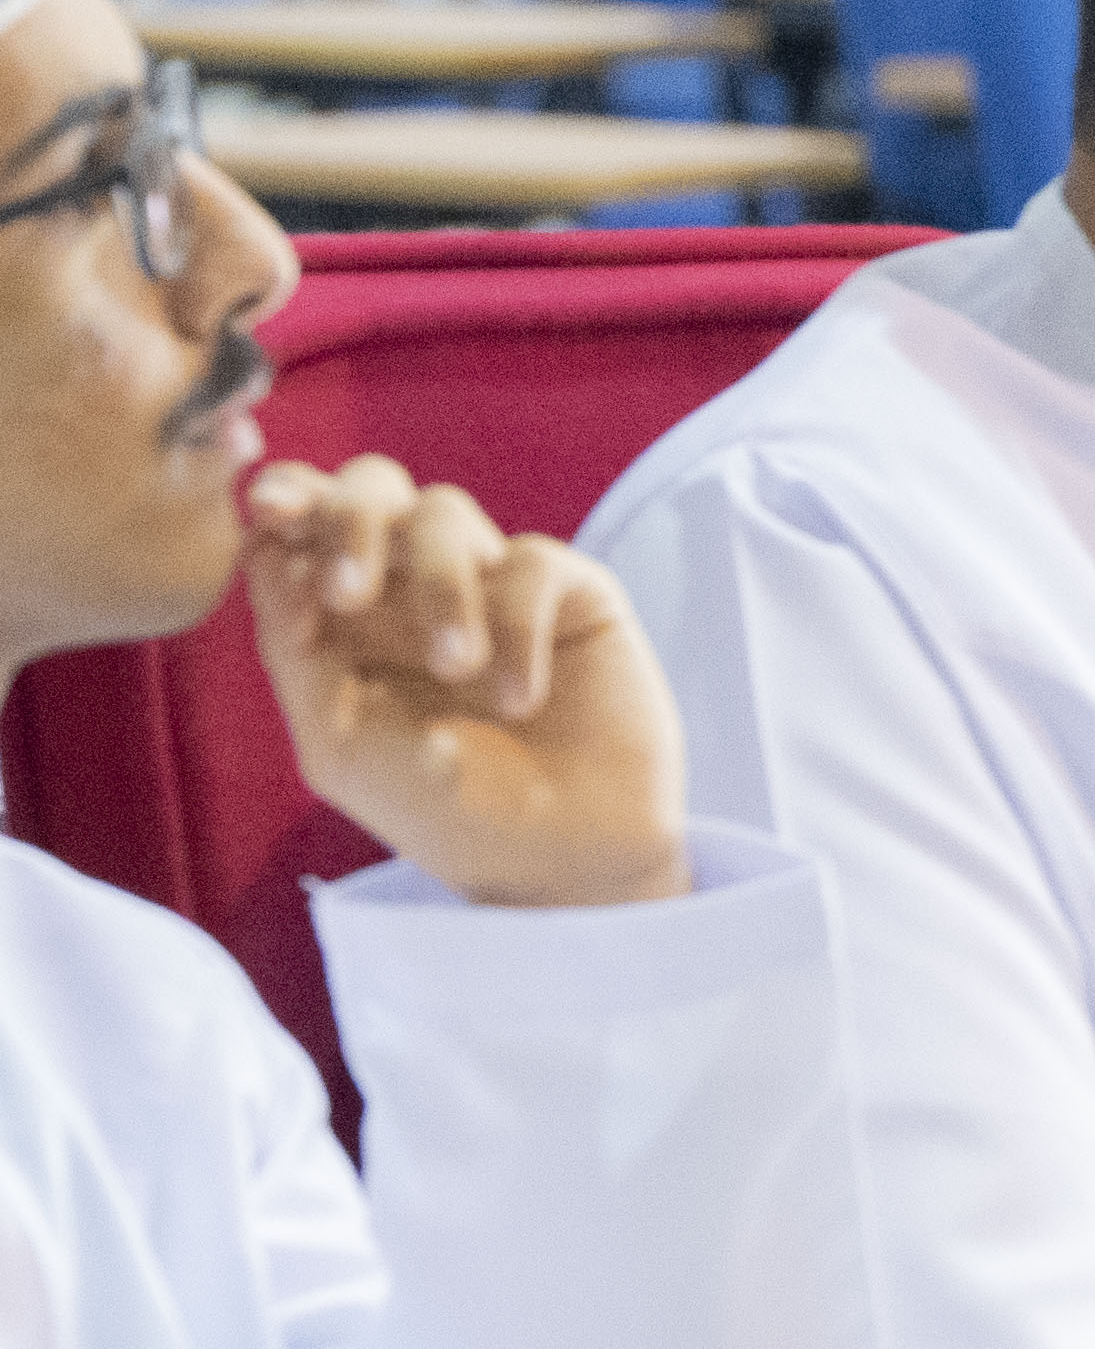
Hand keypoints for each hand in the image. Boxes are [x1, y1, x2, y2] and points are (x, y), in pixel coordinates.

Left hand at [246, 458, 687, 907]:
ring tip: (457, 667)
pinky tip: (522, 697)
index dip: (287, 499)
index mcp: (345, 619)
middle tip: (350, 592)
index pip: (304, 523)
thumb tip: (267, 548)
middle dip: (350, 518)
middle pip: (370, 485)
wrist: (561, 862)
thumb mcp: (334, 741)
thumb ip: (289, 645)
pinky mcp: (574, 598)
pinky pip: (534, 562)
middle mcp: (414, 590)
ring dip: (440, 585)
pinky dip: (519, 625)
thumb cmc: (441, 813)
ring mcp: (495, 589)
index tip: (273, 522)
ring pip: (445, 512)